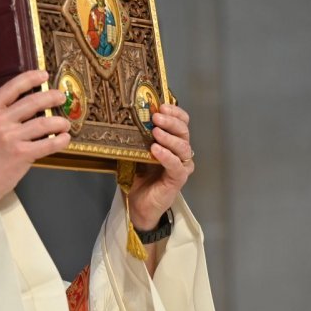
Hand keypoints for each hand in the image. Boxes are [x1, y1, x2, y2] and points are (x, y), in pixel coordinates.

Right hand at [0, 69, 72, 199]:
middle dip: (51, 97)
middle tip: (60, 98)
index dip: (30, 78)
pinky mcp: (21, 154)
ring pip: (44, 122)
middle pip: (32, 102)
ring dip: (59, 121)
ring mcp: (10, 138)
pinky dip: (60, 140)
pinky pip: (48, 143)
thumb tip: (22, 104)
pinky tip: (64, 138)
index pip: (12, 88)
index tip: (43, 76)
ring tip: (64, 124)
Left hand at [129, 103, 194, 230]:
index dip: (175, 113)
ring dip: (169, 137)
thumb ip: (136, 138)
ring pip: (182, 147)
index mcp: (172, 143)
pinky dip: (166, 156)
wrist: (138, 205)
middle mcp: (180, 153)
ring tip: (155, 132)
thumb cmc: (139, 178)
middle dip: (171, 121)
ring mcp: (181, 166)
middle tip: (156, 116)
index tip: (161, 106)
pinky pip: (176, 165)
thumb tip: (126, 119)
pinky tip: (156, 150)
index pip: (182, 122)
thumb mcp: (135, 152)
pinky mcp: (178, 179)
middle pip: (184, 131)